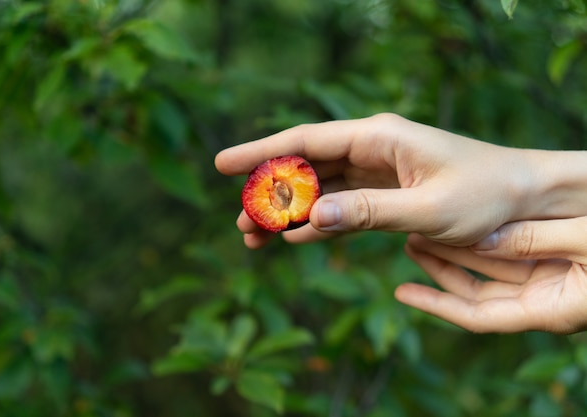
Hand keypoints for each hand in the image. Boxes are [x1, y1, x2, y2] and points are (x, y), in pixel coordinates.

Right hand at [216, 113, 543, 248]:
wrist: (526, 198)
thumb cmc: (488, 195)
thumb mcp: (428, 208)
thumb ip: (367, 212)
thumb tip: (309, 217)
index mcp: (379, 137)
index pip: (306, 142)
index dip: (261, 153)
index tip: (222, 165)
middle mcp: (372, 148)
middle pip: (305, 166)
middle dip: (269, 193)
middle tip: (240, 222)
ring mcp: (377, 170)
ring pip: (319, 189)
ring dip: (288, 212)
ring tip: (256, 238)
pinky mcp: (385, 192)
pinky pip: (341, 206)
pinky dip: (319, 223)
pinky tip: (296, 239)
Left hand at [395, 217, 586, 333]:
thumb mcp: (586, 242)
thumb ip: (535, 241)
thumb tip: (482, 240)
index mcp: (551, 310)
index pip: (478, 316)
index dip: (437, 305)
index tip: (401, 293)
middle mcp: (545, 300)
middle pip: (477, 291)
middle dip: (442, 268)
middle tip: (409, 242)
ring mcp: (551, 279)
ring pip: (493, 267)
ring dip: (460, 249)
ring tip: (426, 227)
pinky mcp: (558, 260)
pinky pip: (513, 252)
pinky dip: (488, 239)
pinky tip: (462, 223)